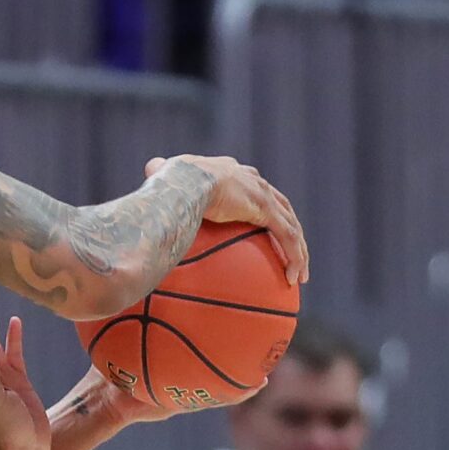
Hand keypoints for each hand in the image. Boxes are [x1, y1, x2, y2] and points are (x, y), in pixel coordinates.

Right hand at [149, 154, 306, 284]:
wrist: (183, 183)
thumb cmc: (169, 184)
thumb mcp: (162, 176)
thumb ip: (159, 174)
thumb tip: (149, 171)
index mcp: (232, 174)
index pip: (255, 189)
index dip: (263, 205)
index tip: (266, 221)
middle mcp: (253, 181)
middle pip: (281, 208)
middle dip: (288, 231)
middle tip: (292, 252)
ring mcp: (262, 195)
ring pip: (291, 226)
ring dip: (298, 251)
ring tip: (299, 276)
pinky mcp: (266, 210)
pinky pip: (287, 238)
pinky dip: (294, 257)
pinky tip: (294, 279)